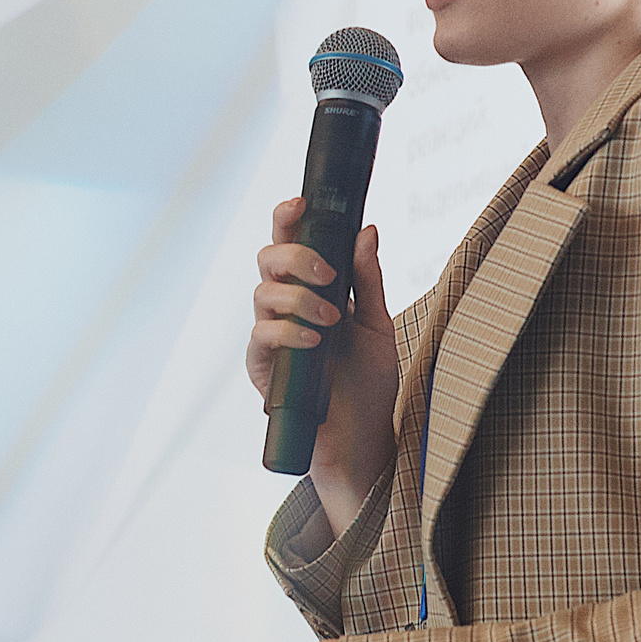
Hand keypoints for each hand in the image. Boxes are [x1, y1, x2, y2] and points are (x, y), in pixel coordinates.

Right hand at [247, 201, 397, 530]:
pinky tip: (313, 339)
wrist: (362, 438)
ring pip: (263, 293)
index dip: (287, 218)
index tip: (301, 203)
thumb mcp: (378, 325)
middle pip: (267, 259)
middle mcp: (285, 306)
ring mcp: (271, 335)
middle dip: (295, 255)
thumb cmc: (369, 383)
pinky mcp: (262, 367)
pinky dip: (288, 331)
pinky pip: (262, 336)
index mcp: (311, 289)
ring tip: (332, 318)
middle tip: (328, 273)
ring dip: (299, 298)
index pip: (291, 243)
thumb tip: (367, 230)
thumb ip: (368, 279)